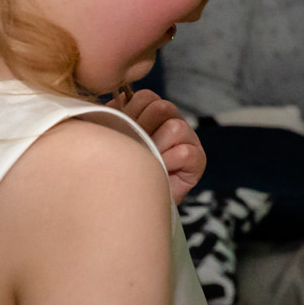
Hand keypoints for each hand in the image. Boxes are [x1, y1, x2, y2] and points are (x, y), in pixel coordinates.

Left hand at [116, 89, 203, 203]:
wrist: (126, 208)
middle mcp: (172, 121)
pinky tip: (160, 173)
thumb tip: (106, 101)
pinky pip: (184, 152)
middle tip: (136, 150)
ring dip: (156, 148)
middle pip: (162, 108)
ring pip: (175, 127)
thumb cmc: (116, 171)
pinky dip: (168, 163)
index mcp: (151, 112)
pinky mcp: (198, 159)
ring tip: (147, 162)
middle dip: (144, 130)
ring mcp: (188, 139)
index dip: (131, 114)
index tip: (123, 134)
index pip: (146, 96)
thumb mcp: (110, 137)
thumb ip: (109, 116)